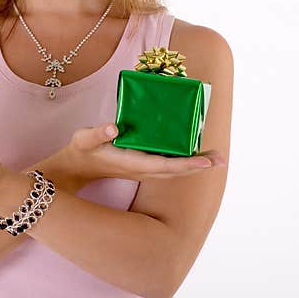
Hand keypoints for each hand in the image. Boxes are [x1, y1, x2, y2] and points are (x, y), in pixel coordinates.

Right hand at [63, 123, 227, 182]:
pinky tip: (193, 153)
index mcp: (133, 163)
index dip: (187, 164)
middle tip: (222, 158)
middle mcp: (142, 169)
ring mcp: (144, 170)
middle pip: (177, 170)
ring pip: (175, 170)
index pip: (166, 165)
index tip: (206, 161)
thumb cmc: (82, 151)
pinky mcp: (143, 166)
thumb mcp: (84, 139)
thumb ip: (97, 133)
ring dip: (195, 164)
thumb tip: (113, 127)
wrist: (76, 168)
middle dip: (199, 165)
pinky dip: (183, 161)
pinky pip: (168, 165)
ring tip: (215, 156)